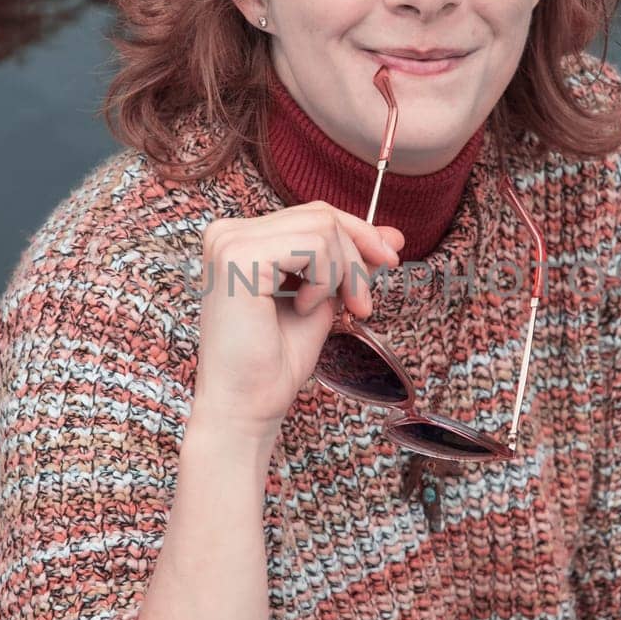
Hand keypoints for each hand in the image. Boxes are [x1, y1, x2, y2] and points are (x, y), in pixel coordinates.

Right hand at [191, 201, 403, 437]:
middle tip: (363, 305)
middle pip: (321, 215)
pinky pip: (313, 246)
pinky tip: (304, 308)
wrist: (247, 405)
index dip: (359, 232)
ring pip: (323, 228)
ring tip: (321, 311)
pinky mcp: (239, 257)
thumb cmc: (275, 362)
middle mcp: (228, 232)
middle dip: (357, 257)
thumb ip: (349, 263)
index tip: (390, 258)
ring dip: (340, 275)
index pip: (313, 214)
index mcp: (241, 239)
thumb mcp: (323, 298)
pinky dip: (323, 280)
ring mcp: (230, 242)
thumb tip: (392, 234)